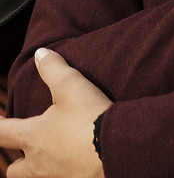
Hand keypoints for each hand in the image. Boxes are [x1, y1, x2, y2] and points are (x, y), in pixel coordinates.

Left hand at [0, 49, 110, 177]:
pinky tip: (76, 168)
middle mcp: (37, 162)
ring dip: (39, 170)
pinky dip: (65, 174)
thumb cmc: (90, 119)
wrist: (116, 150)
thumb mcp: (72, 87)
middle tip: (29, 150)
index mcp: (32, 136)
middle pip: (13, 170)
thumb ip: (54, 69)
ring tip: (54, 160)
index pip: (1, 132)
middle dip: (17, 161)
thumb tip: (41, 54)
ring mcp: (54, 177)